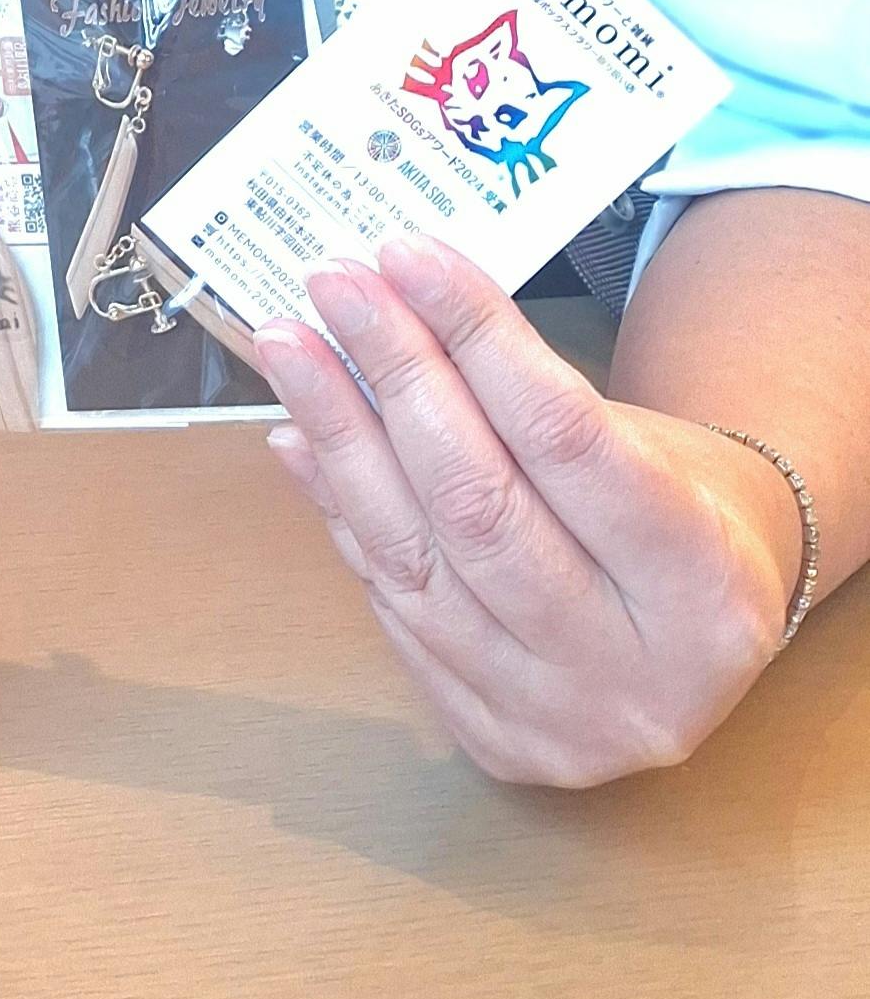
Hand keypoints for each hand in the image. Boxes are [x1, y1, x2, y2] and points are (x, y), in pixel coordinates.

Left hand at [255, 230, 804, 786]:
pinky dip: (343, 513)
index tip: (405, 256)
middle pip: (477, 503)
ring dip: (338, 438)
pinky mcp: (499, 743)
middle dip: (393, 377)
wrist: (709, 629)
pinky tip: (302, 437)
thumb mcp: (641, 439)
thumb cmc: (672, 505)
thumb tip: (382, 316)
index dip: (476, 337)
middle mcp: (642, 672)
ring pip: (417, 560)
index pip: (565, 437)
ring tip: (290, 346)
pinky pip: (395, 609)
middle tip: (333, 286)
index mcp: (706, 583)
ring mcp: (564, 723)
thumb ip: (523, 392)